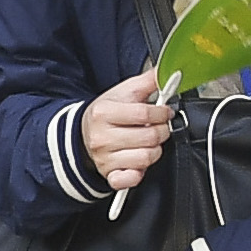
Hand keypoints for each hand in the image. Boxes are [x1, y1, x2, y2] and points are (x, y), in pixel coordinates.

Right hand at [82, 71, 170, 191]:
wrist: (83, 134)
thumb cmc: (108, 113)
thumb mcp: (125, 92)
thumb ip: (149, 80)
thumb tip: (167, 70)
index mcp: (104, 113)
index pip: (146, 114)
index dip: (162, 113)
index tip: (164, 112)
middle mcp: (101, 137)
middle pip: (150, 137)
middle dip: (161, 131)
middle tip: (157, 128)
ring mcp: (104, 158)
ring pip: (147, 157)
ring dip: (155, 150)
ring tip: (148, 143)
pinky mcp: (109, 175)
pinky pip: (130, 180)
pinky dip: (138, 173)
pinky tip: (137, 163)